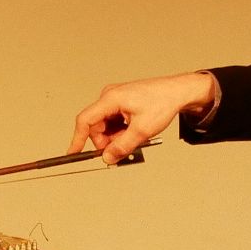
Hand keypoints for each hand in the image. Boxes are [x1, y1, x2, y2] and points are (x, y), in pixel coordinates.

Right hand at [68, 72, 217, 162]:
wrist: (177, 92)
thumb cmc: (163, 102)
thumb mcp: (143, 130)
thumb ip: (123, 145)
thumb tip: (108, 157)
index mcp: (111, 99)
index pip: (85, 120)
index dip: (77, 138)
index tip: (73, 153)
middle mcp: (109, 97)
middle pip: (96, 127)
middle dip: (108, 141)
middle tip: (124, 148)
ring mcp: (115, 100)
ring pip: (106, 126)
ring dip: (117, 137)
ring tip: (135, 137)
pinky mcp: (122, 104)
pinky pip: (114, 122)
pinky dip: (122, 131)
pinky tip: (135, 132)